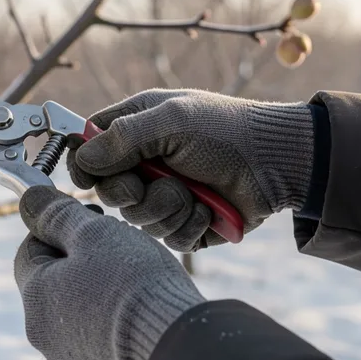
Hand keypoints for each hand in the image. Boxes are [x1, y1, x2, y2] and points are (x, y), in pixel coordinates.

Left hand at [14, 185, 203, 359]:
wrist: (176, 351)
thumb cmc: (134, 283)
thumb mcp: (94, 233)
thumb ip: (57, 215)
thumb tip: (29, 199)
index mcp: (35, 296)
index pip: (30, 252)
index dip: (56, 230)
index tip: (90, 221)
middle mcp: (43, 337)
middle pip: (53, 289)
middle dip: (79, 267)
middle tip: (118, 253)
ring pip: (76, 323)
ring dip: (95, 303)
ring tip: (135, 291)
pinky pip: (99, 355)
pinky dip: (113, 339)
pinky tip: (140, 327)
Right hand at [67, 89, 314, 250]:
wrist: (278, 163)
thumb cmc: (227, 131)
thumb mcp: (171, 121)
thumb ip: (122, 137)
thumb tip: (82, 157)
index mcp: (137, 129)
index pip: (90, 148)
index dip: (84, 164)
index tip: (88, 177)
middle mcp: (147, 162)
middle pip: (109, 191)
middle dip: (131, 192)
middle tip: (153, 182)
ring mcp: (165, 194)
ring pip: (138, 219)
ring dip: (166, 208)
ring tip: (194, 192)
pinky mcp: (185, 222)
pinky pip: (168, 238)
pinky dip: (188, 226)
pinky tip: (208, 210)